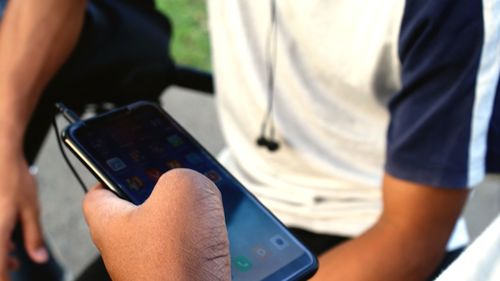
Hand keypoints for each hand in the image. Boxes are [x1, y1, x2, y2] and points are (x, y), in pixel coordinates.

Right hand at [0, 150, 47, 279]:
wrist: (0, 154)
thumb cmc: (13, 179)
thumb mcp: (30, 209)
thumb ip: (34, 237)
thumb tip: (39, 258)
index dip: (5, 278)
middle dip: (2, 268)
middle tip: (15, 266)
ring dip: (0, 255)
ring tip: (13, 256)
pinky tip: (7, 240)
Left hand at [83, 169, 230, 280]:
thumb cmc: (178, 260)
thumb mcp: (184, 189)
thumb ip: (184, 174)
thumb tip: (193, 185)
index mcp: (110, 222)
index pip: (99, 189)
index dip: (116, 170)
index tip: (132, 162)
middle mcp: (126, 246)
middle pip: (141, 206)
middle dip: (166, 192)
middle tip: (183, 181)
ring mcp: (152, 263)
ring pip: (170, 227)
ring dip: (192, 216)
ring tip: (211, 208)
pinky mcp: (177, 275)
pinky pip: (191, 248)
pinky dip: (206, 238)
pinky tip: (222, 233)